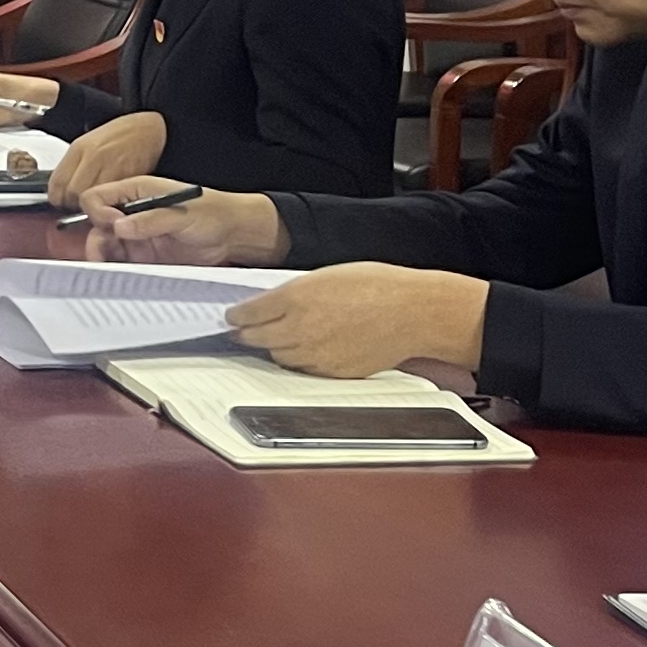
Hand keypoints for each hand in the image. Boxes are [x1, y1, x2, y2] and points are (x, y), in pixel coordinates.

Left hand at [45, 111, 168, 209]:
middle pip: (71, 194)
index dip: (57, 199)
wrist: (150, 128)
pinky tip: (112, 200)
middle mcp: (92, 157)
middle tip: (81, 205)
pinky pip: (111, 198)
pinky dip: (109, 204)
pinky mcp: (127, 177)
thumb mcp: (89, 144)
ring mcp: (110, 167)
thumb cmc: (121, 136)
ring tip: (97, 204)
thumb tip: (62, 192)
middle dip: (73, 205)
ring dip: (91, 207)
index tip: (63, 202)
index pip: (56, 184)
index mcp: (79, 148)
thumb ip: (74, 167)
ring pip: (90, 199)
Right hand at [80, 180, 282, 264]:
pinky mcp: (143, 256)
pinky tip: (119, 276)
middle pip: (96, 225)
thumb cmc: (214, 213)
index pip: (98, 198)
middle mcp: (132, 212)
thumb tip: (119, 226)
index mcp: (138, 191)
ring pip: (105, 246)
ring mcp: (136, 235)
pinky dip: (116, 271)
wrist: (233, 235)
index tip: (112, 226)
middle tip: (104, 255)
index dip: (98, 212)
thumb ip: (150, 220)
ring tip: (110, 269)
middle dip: (97, 240)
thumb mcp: (182, 213)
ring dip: (104, 258)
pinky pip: (121, 263)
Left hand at [225, 264, 488, 378]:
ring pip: (277, 356)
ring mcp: (314, 354)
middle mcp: (299, 328)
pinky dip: (298, 360)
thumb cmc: (378, 286)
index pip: (247, 314)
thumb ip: (295, 292)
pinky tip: (305, 349)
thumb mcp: (328, 275)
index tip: (233, 317)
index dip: (237, 316)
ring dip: (272, 348)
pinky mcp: (330, 372)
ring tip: (277, 339)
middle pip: (254, 339)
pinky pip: (302, 369)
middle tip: (243, 331)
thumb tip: (270, 304)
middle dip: (247, 334)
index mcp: (295, 298)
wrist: (413, 313)